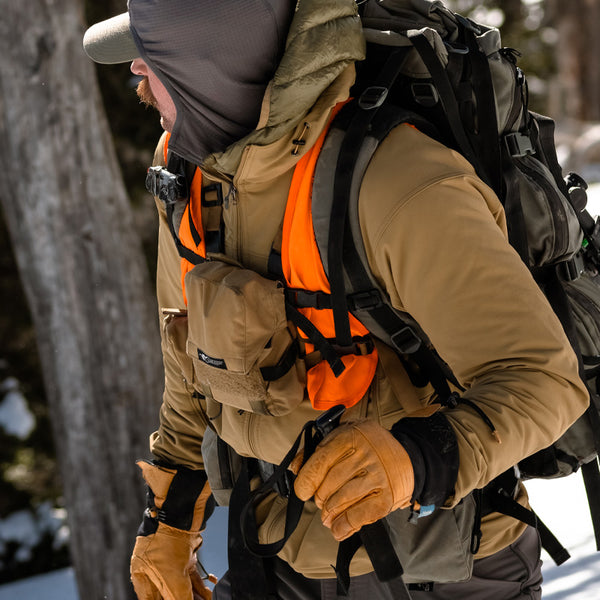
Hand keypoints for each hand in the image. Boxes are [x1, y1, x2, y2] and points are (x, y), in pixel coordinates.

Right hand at [130, 461, 214, 599]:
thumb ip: (178, 599)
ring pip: (180, 585)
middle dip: (182, 599)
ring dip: (192, 596)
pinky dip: (198, 586)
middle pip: (167, 593)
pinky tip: (207, 594)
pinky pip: (190, 575)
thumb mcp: (172, 579)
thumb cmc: (168, 542)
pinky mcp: (184, 553)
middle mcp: (153, 566)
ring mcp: (169, 558)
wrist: (181, 512)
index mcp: (141, 573)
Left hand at [294, 419, 413, 540]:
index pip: (320, 461)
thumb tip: (295, 468)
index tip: (302, 491)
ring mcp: (377, 476)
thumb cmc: (369, 447)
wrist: (409, 456)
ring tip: (327, 516)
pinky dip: (345, 526)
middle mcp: (364, 455)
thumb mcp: (344, 436)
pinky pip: (359, 515)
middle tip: (321, 500)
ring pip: (341, 501)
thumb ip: (318, 449)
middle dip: (320, 497)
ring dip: (330, 513)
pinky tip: (338, 529)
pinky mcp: (387, 497)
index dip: (306, 480)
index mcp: (351, 436)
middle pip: (329, 484)